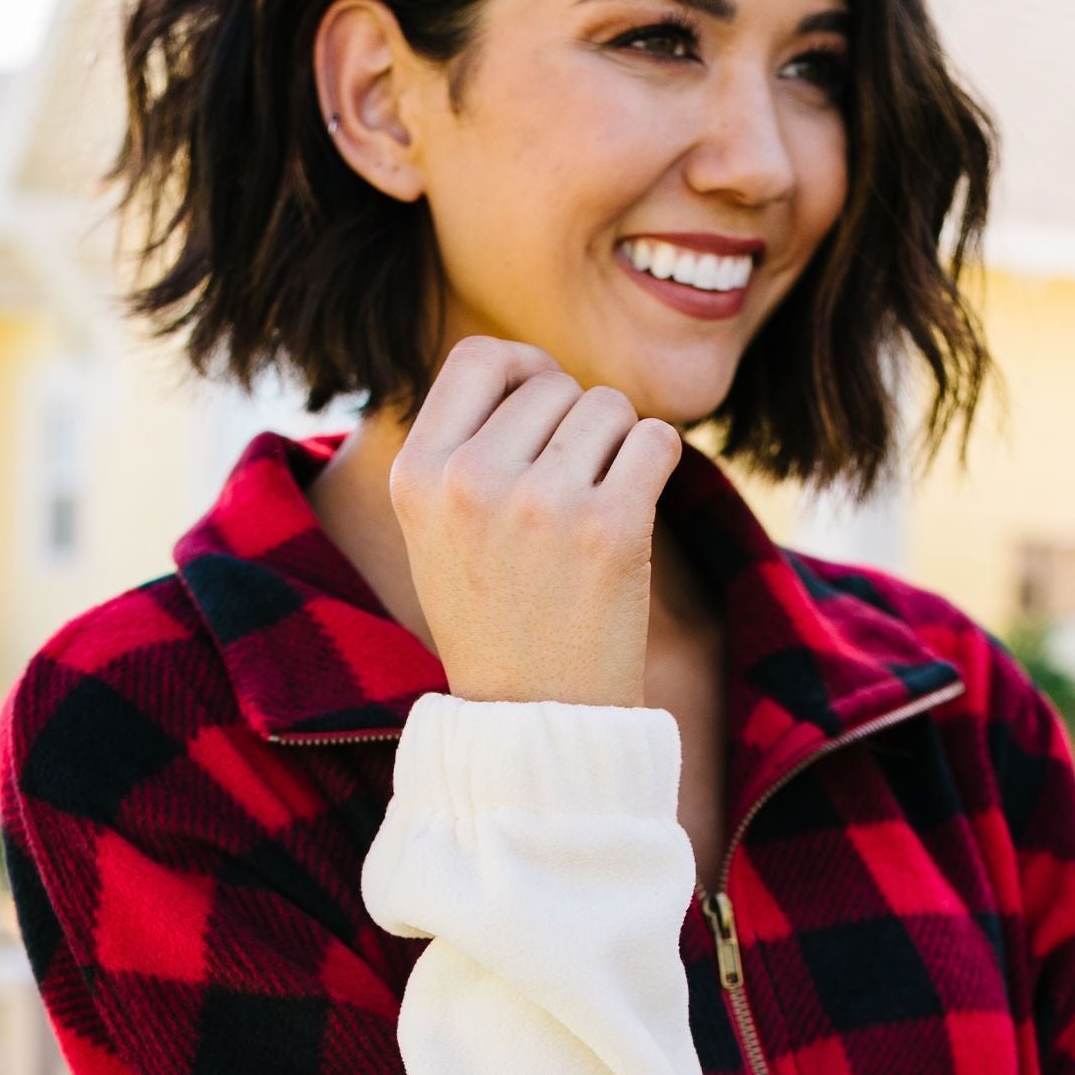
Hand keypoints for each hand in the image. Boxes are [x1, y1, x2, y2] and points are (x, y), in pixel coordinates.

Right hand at [387, 335, 684, 708]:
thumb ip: (464, 445)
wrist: (534, 717)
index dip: (520, 368)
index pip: (477, 357)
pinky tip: (633, 510)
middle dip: (574, 424)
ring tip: (594, 511)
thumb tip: (533, 365)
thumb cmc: (494, 615)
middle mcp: (471, 480)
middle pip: (554, 383)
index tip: (541, 407)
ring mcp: (543, 503)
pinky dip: (655, 465)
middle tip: (568, 496)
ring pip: (609, 407)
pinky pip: (656, 440)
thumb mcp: (439, 530)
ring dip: (617, 447)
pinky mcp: (613, 527)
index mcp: (418, 476)